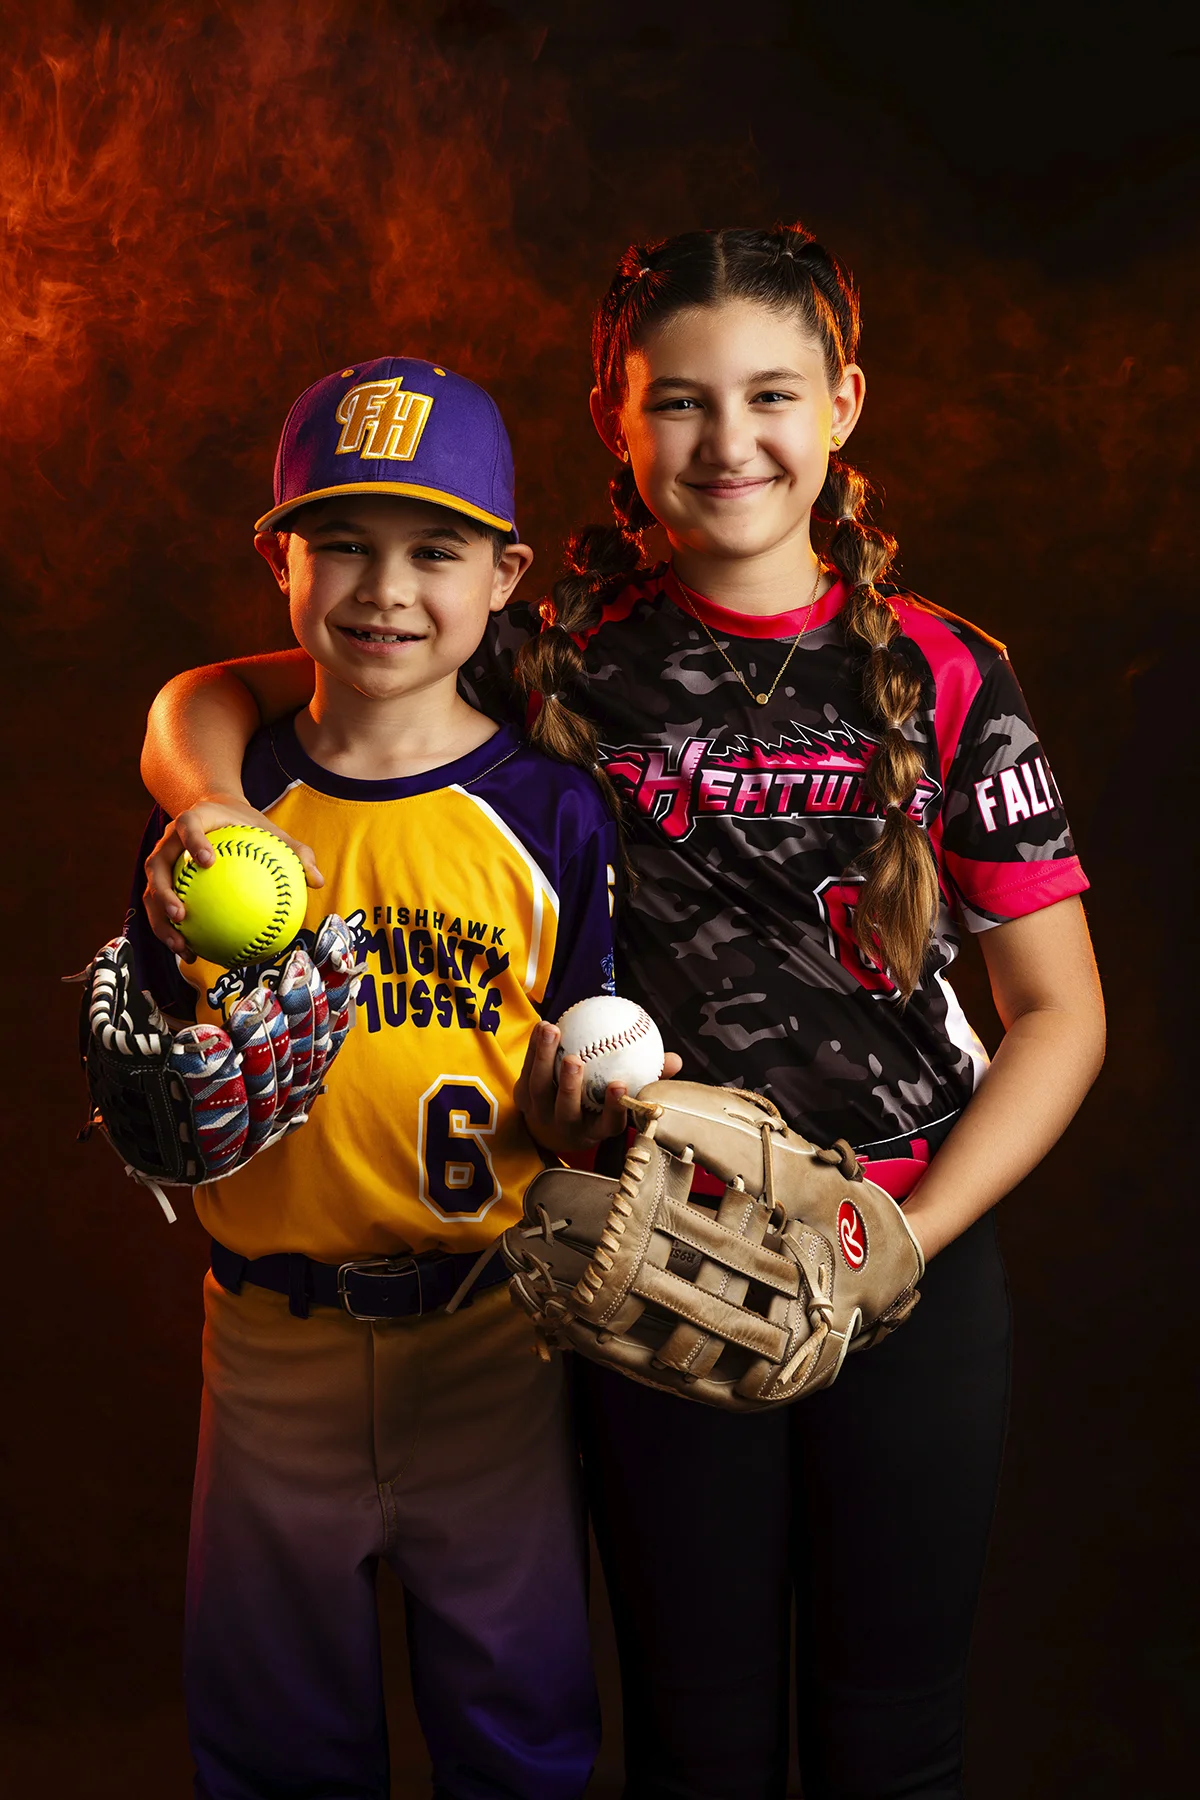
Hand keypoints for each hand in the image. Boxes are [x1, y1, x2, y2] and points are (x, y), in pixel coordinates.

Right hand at [142, 792, 323, 957]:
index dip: (193, 841)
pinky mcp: (162, 882)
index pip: (187, 826)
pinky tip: (191, 952)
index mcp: (193, 820)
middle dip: (165, 892)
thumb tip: (317, 881)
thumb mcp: (272, 832)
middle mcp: (169, 841)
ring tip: (180, 945)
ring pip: (151, 892)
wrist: (217, 814)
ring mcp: (162, 862)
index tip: (207, 861)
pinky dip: (171, 931)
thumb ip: (296, 853)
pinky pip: (161, 909)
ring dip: (160, 921)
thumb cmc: (247, 825)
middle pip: (157, 865)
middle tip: (181, 915)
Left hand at [514, 1020, 681, 1158]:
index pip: (607, 1124)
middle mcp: (566, 1127)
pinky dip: (533, 1049)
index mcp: (595, 1131)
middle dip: (568, 1086)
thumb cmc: (599, 1106)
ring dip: (542, 1058)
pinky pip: (526, 1072)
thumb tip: (674, 1060)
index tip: (620, 1084)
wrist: (554, 1127)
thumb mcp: (622, 1099)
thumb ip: (647, 1079)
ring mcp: (540, 1115)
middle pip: (565, 1109)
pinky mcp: (522, 1101)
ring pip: (538, 1089)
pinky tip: (542, 1026)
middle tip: (575, 1059)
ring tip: (552, 1030)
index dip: (613, 1108)